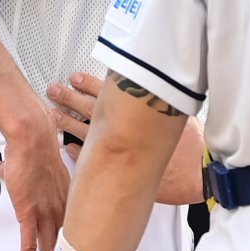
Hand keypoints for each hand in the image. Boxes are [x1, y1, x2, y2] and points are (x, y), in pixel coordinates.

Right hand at [0, 109, 69, 250]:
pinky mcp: (29, 212)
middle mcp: (62, 208)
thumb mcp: (38, 165)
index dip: (78, 249)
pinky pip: (29, 243)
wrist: (33, 137)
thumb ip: (25, 174)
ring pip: (51, 249)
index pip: (76, 230)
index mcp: (68, 199)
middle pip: (68, 245)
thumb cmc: (35, 146)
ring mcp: (46, 211)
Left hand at [48, 73, 204, 204]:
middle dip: (70, 99)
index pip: (106, 92)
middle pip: (89, 109)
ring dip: (67, 123)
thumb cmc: (192, 143)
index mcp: (137, 111)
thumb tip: (157, 89)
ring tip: (53, 113)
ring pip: (84, 132)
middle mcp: (122, 129)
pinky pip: (89, 160)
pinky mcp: (117, 168)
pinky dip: (77, 152)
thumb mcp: (180, 113)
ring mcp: (117, 150)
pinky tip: (67, 146)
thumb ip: (163, 102)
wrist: (196, 173)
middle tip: (53, 90)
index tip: (74, 77)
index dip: (88, 84)